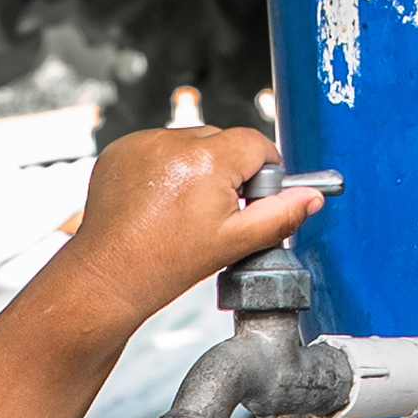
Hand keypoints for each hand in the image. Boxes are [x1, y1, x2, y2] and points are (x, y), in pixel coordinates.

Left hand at [65, 118, 322, 333]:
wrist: (108, 276)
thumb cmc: (164, 263)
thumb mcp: (234, 243)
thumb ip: (280, 216)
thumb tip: (310, 198)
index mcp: (207, 160)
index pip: (256, 144)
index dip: (263, 172)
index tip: (254, 197)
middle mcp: (173, 142)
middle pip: (223, 141)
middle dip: (228, 171)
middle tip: (214, 213)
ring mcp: (142, 144)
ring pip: (190, 144)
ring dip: (195, 168)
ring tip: (182, 211)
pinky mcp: (120, 151)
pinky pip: (157, 148)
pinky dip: (164, 169)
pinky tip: (159, 203)